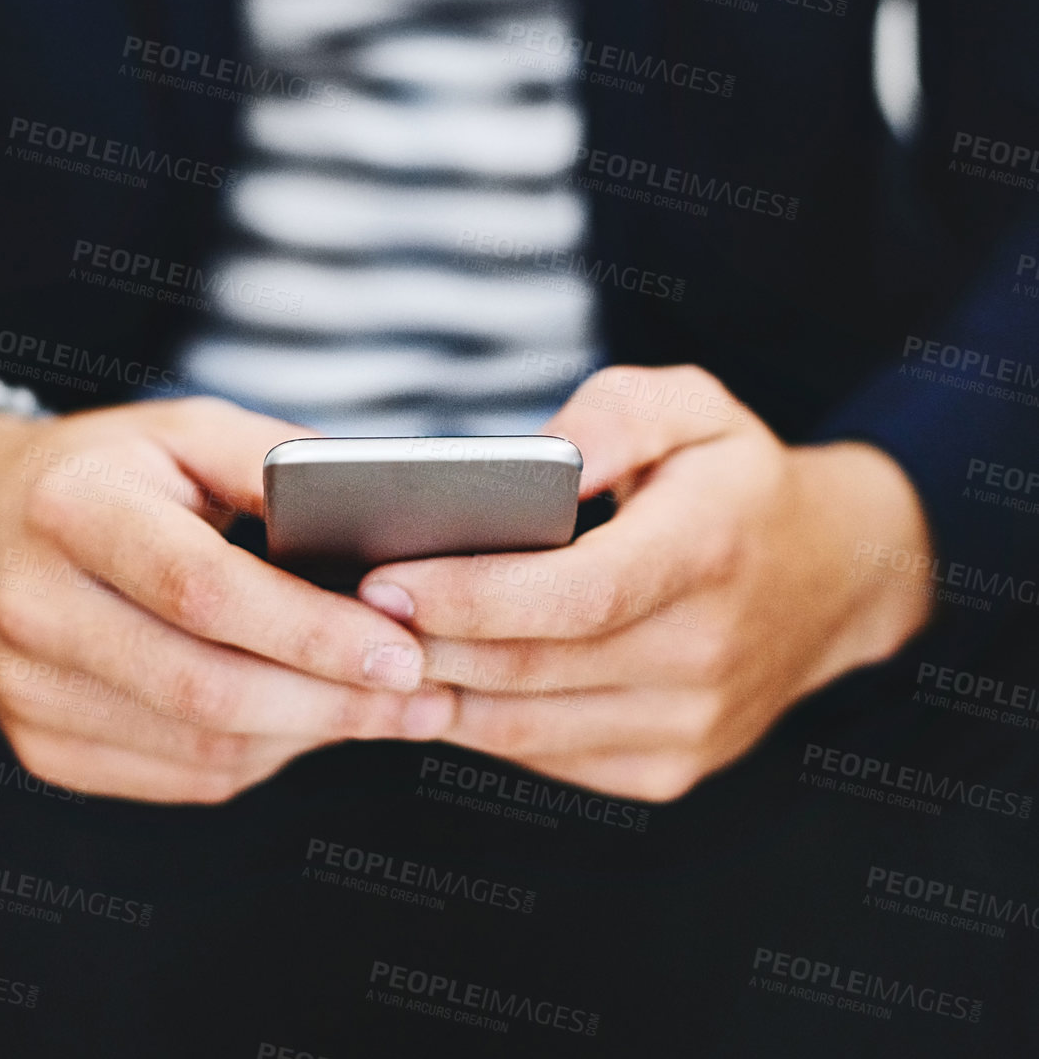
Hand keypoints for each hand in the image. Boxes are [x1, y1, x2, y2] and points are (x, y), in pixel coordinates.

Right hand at [0, 396, 452, 801]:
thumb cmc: (108, 468)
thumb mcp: (185, 430)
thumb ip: (275, 464)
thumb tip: (379, 520)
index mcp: (73, 510)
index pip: (204, 591)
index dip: (309, 630)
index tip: (401, 649)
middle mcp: (35, 608)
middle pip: (207, 688)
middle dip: (333, 701)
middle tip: (425, 693)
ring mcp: (26, 690)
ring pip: (201, 747)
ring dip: (311, 736)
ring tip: (391, 710)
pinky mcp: (37, 743)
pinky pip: (178, 775)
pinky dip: (261, 756)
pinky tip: (310, 720)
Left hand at [358, 365, 933, 802]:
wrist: (833, 577)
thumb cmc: (737, 476)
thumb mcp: (694, 404)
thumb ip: (618, 412)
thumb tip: (542, 457)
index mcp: (710, 550)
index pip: (575, 594)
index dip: (472, 594)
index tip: (382, 579)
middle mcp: (706, 652)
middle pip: (533, 665)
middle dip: (424, 641)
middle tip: (338, 610)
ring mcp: (690, 725)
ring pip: (526, 724)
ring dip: (435, 691)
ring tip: (359, 647)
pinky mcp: (668, 767)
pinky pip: (545, 755)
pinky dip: (478, 721)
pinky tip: (429, 678)